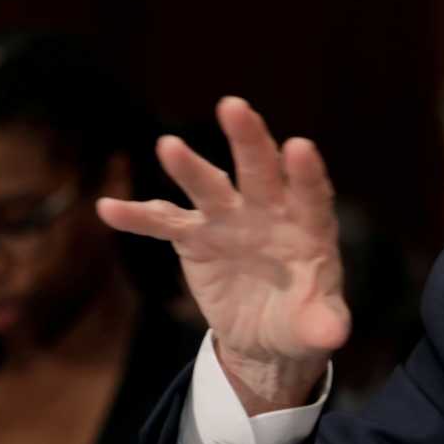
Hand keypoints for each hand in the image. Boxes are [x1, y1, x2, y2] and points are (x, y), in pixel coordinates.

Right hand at [98, 97, 349, 413]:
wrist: (268, 336)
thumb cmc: (302, 320)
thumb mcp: (318, 327)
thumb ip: (325, 325)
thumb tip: (333, 336)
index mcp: (309, 227)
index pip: (311, 194)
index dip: (306, 173)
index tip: (299, 148)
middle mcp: (269, 212)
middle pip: (260, 171)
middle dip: (249, 140)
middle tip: (234, 106)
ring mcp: (230, 220)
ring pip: (209, 187)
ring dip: (190, 168)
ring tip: (168, 146)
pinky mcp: (196, 238)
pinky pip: (165, 224)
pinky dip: (138, 216)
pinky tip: (110, 208)